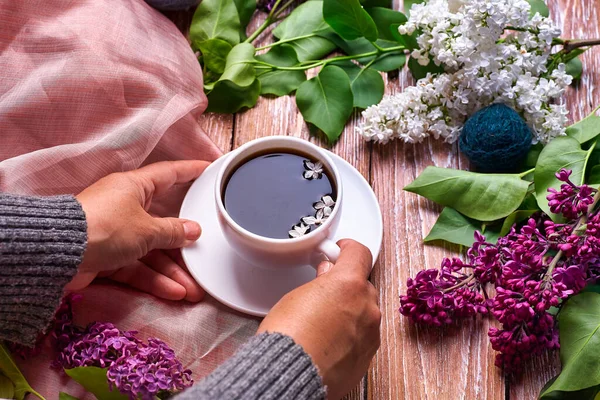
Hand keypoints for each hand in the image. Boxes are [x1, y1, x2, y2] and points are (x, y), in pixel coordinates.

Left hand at [66, 160, 208, 300]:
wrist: (57, 255)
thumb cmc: (105, 228)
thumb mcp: (147, 229)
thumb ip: (173, 231)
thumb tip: (193, 230)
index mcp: (134, 187)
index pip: (169, 174)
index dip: (190, 171)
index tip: (208, 169)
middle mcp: (125, 206)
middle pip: (163, 223)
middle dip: (184, 244)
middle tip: (205, 253)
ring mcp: (116, 232)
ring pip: (151, 251)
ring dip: (171, 270)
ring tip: (192, 290)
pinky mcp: (107, 256)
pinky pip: (136, 266)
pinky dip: (153, 278)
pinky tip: (173, 291)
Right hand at [257, 240, 380, 399]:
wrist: (289, 376)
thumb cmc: (288, 337)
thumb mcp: (297, 296)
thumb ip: (320, 281)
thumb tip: (327, 275)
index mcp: (349, 284)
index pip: (359, 253)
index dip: (347, 249)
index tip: (340, 251)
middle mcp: (367, 307)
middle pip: (363, 285)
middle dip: (346, 286)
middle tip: (324, 292)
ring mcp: (370, 333)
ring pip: (364, 312)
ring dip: (350, 311)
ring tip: (322, 322)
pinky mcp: (368, 356)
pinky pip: (363, 336)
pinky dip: (350, 335)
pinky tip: (328, 341)